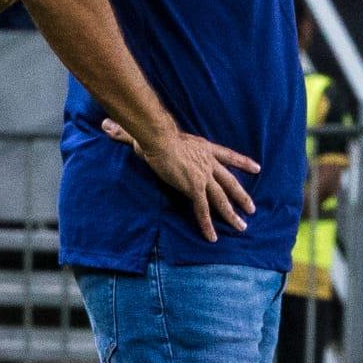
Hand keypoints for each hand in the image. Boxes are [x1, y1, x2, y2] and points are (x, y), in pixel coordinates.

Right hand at [100, 119, 260, 241]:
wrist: (158, 138)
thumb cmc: (153, 132)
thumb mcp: (146, 133)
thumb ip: (128, 133)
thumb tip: (106, 125)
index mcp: (203, 148)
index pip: (228, 156)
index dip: (243, 162)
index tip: (257, 168)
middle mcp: (208, 163)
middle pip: (230, 181)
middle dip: (241, 196)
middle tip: (252, 209)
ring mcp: (203, 176)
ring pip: (222, 199)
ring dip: (232, 214)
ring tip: (243, 227)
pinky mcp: (194, 188)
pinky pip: (203, 210)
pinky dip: (208, 225)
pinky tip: (213, 238)